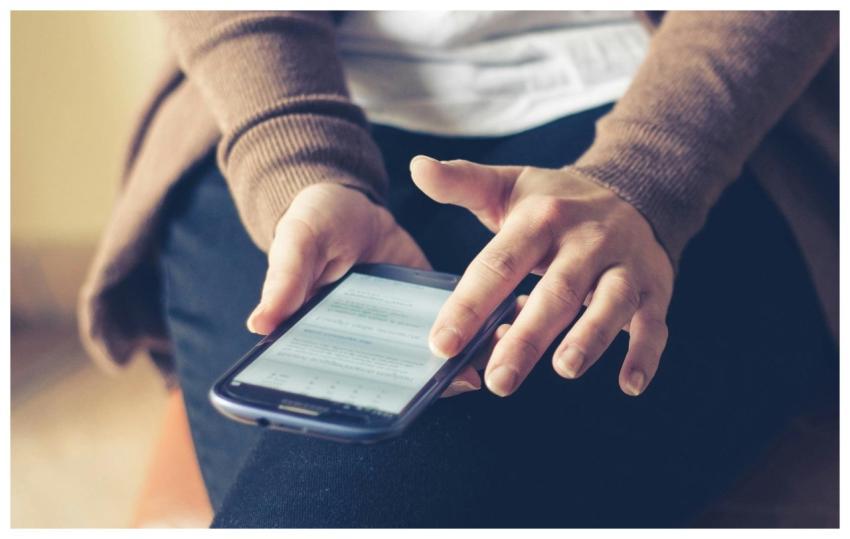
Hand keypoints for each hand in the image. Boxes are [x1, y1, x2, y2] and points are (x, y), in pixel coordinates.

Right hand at [245, 183, 481, 397]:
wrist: (352, 201)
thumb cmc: (312, 222)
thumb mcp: (297, 241)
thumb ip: (285, 279)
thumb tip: (260, 324)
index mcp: (325, 337)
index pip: (343, 379)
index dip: (368, 397)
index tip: (397, 404)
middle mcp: (366, 342)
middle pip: (395, 378)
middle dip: (428, 384)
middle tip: (462, 379)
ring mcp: (401, 327)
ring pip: (429, 358)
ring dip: (460, 361)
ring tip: (490, 358)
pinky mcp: (429, 305)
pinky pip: (455, 326)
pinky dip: (477, 330)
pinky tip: (503, 325)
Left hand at [410, 156, 673, 396]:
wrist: (635, 188)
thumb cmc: (557, 201)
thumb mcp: (508, 186)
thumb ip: (462, 182)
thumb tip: (417, 166)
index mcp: (541, 219)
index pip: (499, 264)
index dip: (469, 305)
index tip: (442, 343)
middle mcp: (585, 242)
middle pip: (555, 291)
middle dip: (527, 338)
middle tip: (498, 379)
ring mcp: (623, 266)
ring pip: (609, 304)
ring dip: (589, 337)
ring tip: (564, 369)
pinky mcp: (654, 289)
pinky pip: (653, 324)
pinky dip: (644, 354)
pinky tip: (630, 384)